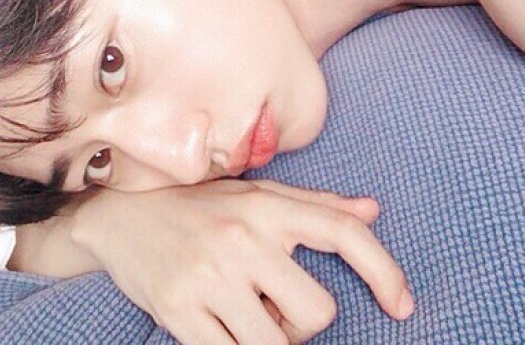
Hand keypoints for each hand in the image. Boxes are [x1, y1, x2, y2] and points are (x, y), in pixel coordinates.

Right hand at [70, 179, 412, 343]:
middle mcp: (241, 237)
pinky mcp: (179, 311)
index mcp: (266, 205)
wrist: (121, 216)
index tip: (403, 305)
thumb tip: (373, 211)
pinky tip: (223, 330)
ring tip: (247, 316)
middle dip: (304, 320)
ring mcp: (208, 276)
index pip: (343, 233)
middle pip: (318, 310)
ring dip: (273, 342)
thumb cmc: (201, 206)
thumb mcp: (257, 194)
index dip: (384, 271)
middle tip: (273, 303)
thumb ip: (316, 205)